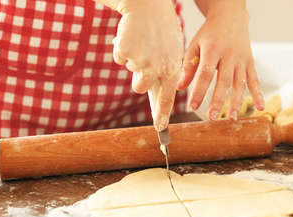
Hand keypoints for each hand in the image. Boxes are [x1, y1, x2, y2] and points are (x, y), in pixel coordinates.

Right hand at [112, 0, 183, 130]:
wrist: (147, 4)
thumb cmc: (160, 27)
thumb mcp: (171, 49)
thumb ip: (165, 71)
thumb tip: (154, 94)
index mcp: (172, 67)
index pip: (167, 97)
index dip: (162, 114)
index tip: (160, 128)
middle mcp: (158, 67)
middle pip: (141, 88)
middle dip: (139, 78)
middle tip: (143, 60)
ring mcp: (141, 61)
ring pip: (130, 74)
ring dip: (132, 63)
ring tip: (140, 44)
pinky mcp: (125, 53)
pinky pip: (120, 59)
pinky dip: (122, 49)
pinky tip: (131, 36)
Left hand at [177, 1, 263, 119]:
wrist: (230, 16)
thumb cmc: (209, 33)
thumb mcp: (195, 45)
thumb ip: (188, 67)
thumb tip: (179, 87)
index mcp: (213, 49)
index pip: (205, 73)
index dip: (199, 90)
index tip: (192, 106)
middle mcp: (229, 55)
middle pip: (224, 81)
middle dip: (217, 101)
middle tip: (211, 117)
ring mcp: (242, 59)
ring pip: (240, 83)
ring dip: (236, 102)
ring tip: (231, 118)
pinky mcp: (250, 62)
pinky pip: (255, 79)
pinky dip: (258, 94)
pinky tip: (260, 107)